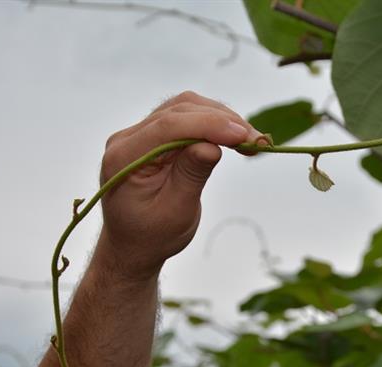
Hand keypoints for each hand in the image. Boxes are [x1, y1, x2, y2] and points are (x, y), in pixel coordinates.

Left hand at [94, 91, 263, 280]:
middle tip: (257, 141)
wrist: (134, 244)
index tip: (242, 135)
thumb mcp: (176, 212)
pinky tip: (234, 137)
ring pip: (184, 108)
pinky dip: (213, 123)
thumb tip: (212, 146)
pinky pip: (185, 118)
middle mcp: (127, 139)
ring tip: (250, 140)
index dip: (207, 125)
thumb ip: (191, 175)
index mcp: (125, 158)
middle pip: (178, 111)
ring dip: (220, 118)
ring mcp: (139, 134)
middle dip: (221, 121)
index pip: (167, 127)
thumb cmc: (154, 235)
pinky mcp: (154, 135)